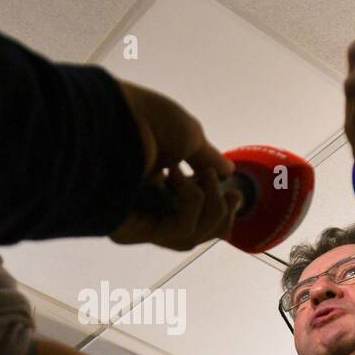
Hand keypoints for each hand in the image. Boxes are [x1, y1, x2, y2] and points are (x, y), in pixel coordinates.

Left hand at [111, 81, 240, 250]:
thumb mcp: (189, 138)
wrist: (120, 115)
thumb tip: (229, 171)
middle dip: (220, 215)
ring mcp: (136, 220)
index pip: (190, 219)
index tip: (235, 193)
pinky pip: (179, 233)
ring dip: (210, 208)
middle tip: (232, 194)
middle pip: (193, 235)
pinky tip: (178, 178)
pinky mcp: (129, 231)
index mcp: (154, 187)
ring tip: (204, 177)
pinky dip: (191, 205)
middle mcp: (144, 207)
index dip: (219, 212)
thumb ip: (208, 160)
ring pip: (188, 239)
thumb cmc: (147, 119)